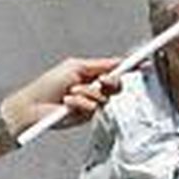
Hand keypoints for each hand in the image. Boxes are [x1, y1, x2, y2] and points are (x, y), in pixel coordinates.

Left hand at [2, 58, 119, 132]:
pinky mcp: (86, 116)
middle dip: (109, 81)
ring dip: (86, 92)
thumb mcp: (75, 67)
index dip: (130, 66)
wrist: (34, 106)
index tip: (143, 62)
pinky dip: (80, 103)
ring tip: (70, 92)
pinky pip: (93, 107)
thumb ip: (99, 65)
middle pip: (116, 85)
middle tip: (101, 80)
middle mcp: (93, 88)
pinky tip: (68, 103)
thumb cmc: (48, 84)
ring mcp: (91, 103)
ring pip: (104, 97)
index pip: (115, 69)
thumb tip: (118, 62)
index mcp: (91, 73)